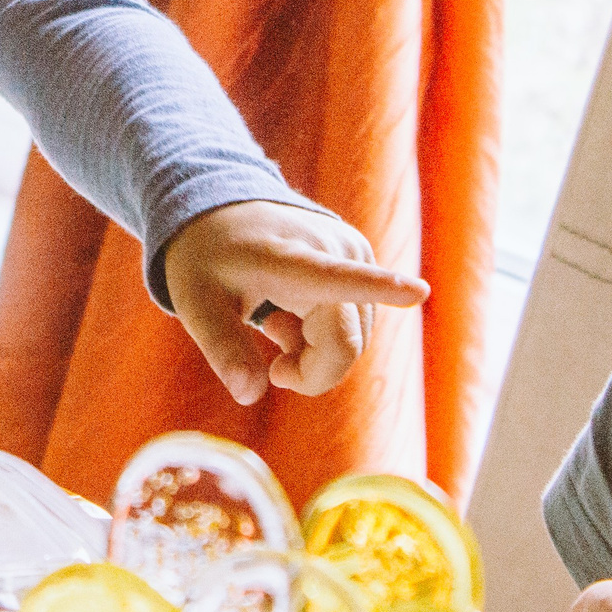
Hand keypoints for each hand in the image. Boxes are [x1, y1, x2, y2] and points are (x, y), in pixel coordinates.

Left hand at [158, 199, 427, 401]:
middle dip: (307, 368)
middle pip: (345, 346)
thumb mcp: (194, 304)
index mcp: (292, 260)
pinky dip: (323, 338)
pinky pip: (356, 328)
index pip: (337, 279)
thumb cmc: (207, 261)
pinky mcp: (365, 262)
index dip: (378, 289)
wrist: (223, 216)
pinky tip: (292, 311)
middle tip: (267, 346)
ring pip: (353, 343)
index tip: (417, 292)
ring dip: (312, 351)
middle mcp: (336, 252)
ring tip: (274, 315)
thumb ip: (221, 348)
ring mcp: (356, 255)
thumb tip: (249, 396)